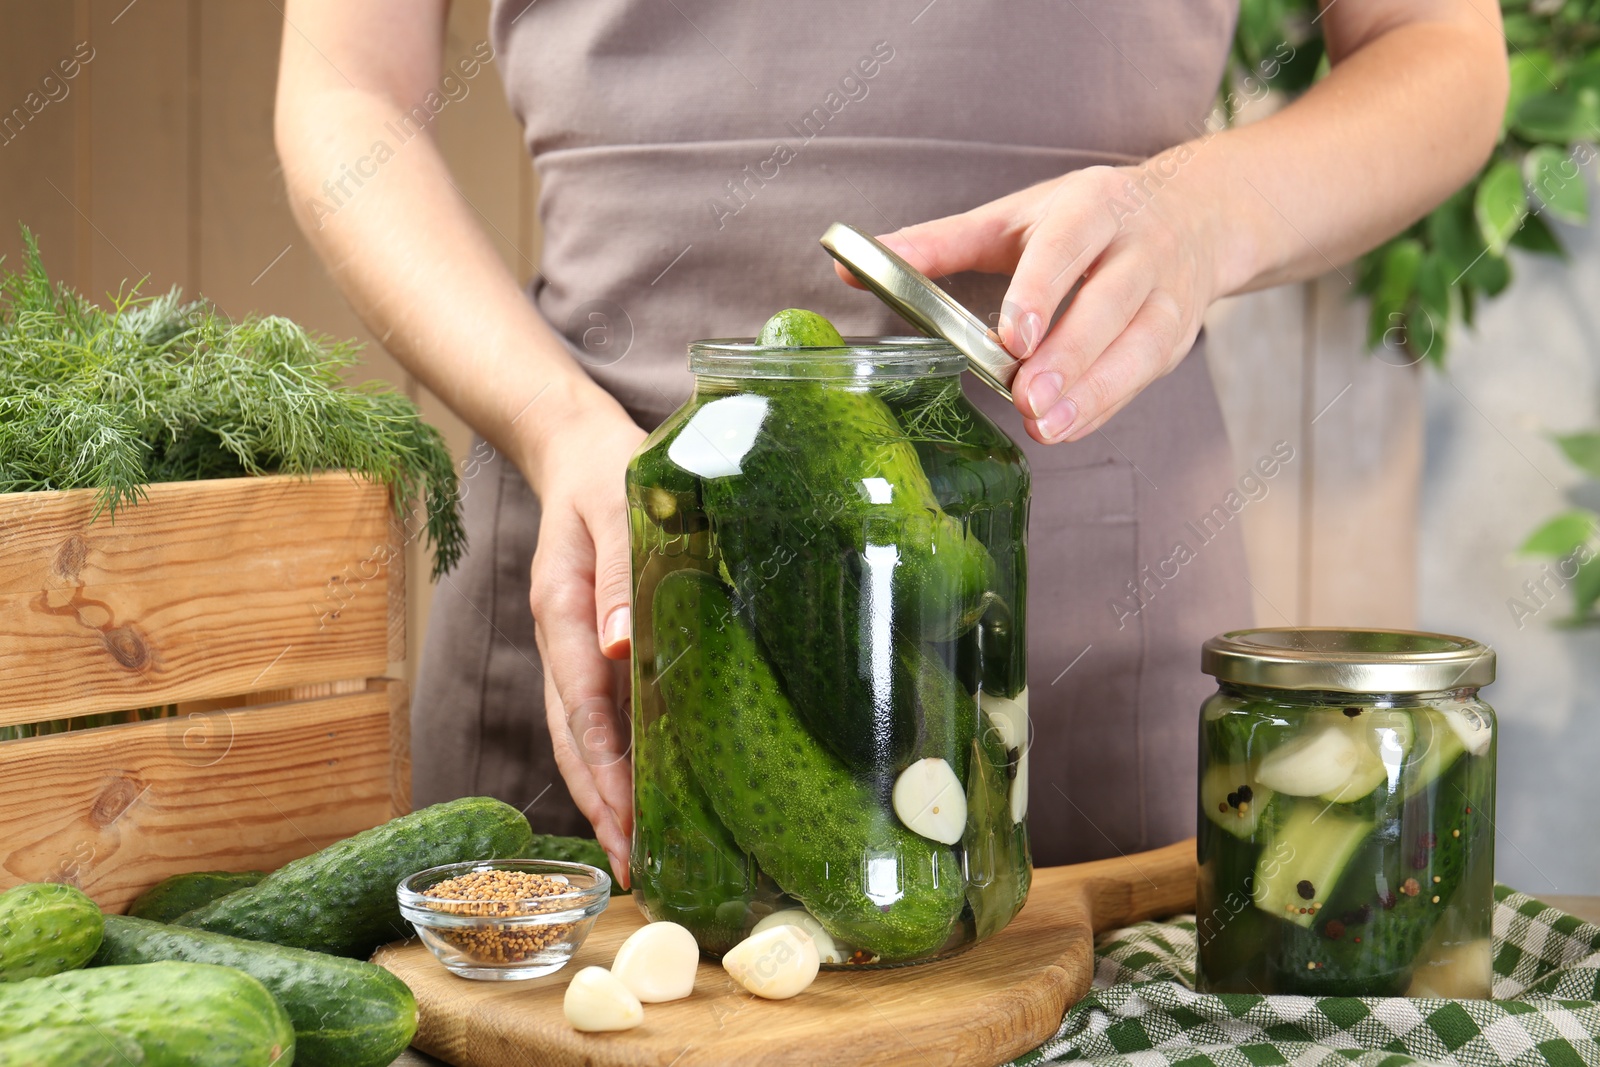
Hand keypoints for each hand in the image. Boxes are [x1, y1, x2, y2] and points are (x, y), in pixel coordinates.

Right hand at [523, 398, 646, 884]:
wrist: (575, 447)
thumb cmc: (607, 472)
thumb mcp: (618, 507)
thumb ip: (621, 573)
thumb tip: (619, 649)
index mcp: (562, 611)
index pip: (580, 707)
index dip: (603, 770)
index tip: (627, 820)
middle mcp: (560, 639)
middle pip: (572, 738)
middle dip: (600, 805)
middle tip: (631, 867)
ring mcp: (570, 646)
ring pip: (577, 735)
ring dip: (602, 793)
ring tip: (633, 850)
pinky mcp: (587, 644)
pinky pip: (592, 713)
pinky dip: (609, 759)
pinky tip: (636, 791)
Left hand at [837, 160, 1222, 444]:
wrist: (1195, 213)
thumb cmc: (1086, 219)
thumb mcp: (1013, 216)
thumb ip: (938, 244)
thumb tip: (850, 265)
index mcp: (1091, 208)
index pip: (1067, 247)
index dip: (1041, 293)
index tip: (1011, 338)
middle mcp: (1138, 248)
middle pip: (1110, 304)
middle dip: (1070, 355)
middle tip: (1028, 399)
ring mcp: (1167, 292)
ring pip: (1140, 345)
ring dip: (1094, 391)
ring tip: (1047, 427)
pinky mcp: (1180, 334)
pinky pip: (1145, 375)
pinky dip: (1106, 406)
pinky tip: (1068, 428)